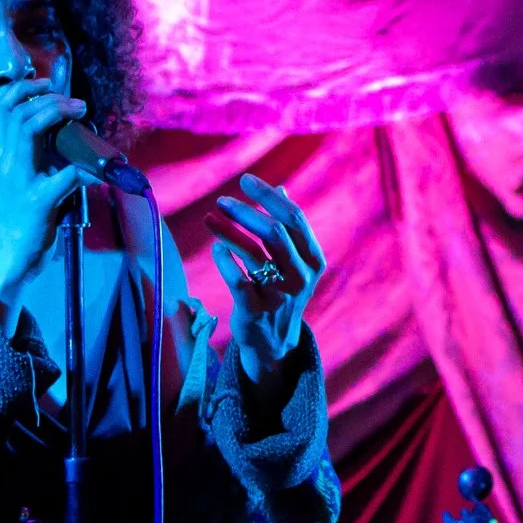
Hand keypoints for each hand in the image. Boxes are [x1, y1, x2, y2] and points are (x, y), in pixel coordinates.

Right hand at [0, 83, 86, 308]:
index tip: (48, 85)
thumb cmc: (19, 220)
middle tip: (76, 103)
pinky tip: (100, 171)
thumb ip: (38, 160)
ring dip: (58, 114)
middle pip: (18, 112)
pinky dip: (87, 170)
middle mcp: (6, 164)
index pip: (3, 110)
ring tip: (80, 112)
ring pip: (30, 130)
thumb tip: (71, 142)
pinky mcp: (38, 202)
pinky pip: (65, 177)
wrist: (8, 258)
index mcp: (1, 158)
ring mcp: (20, 181)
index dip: (25, 90)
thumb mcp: (21, 183)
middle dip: (50, 98)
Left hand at [205, 173, 325, 393]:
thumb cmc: (280, 291)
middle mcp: (300, 277)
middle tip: (222, 201)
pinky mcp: (255, 311)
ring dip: (228, 231)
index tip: (245, 180)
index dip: (268, 196)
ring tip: (209, 217)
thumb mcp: (293, 262)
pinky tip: (216, 248)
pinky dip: (224, 260)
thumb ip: (288, 228)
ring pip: (253, 254)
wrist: (273, 342)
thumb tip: (281, 189)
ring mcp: (279, 296)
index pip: (293, 218)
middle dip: (245, 212)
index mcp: (313, 260)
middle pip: (274, 233)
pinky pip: (237, 280)